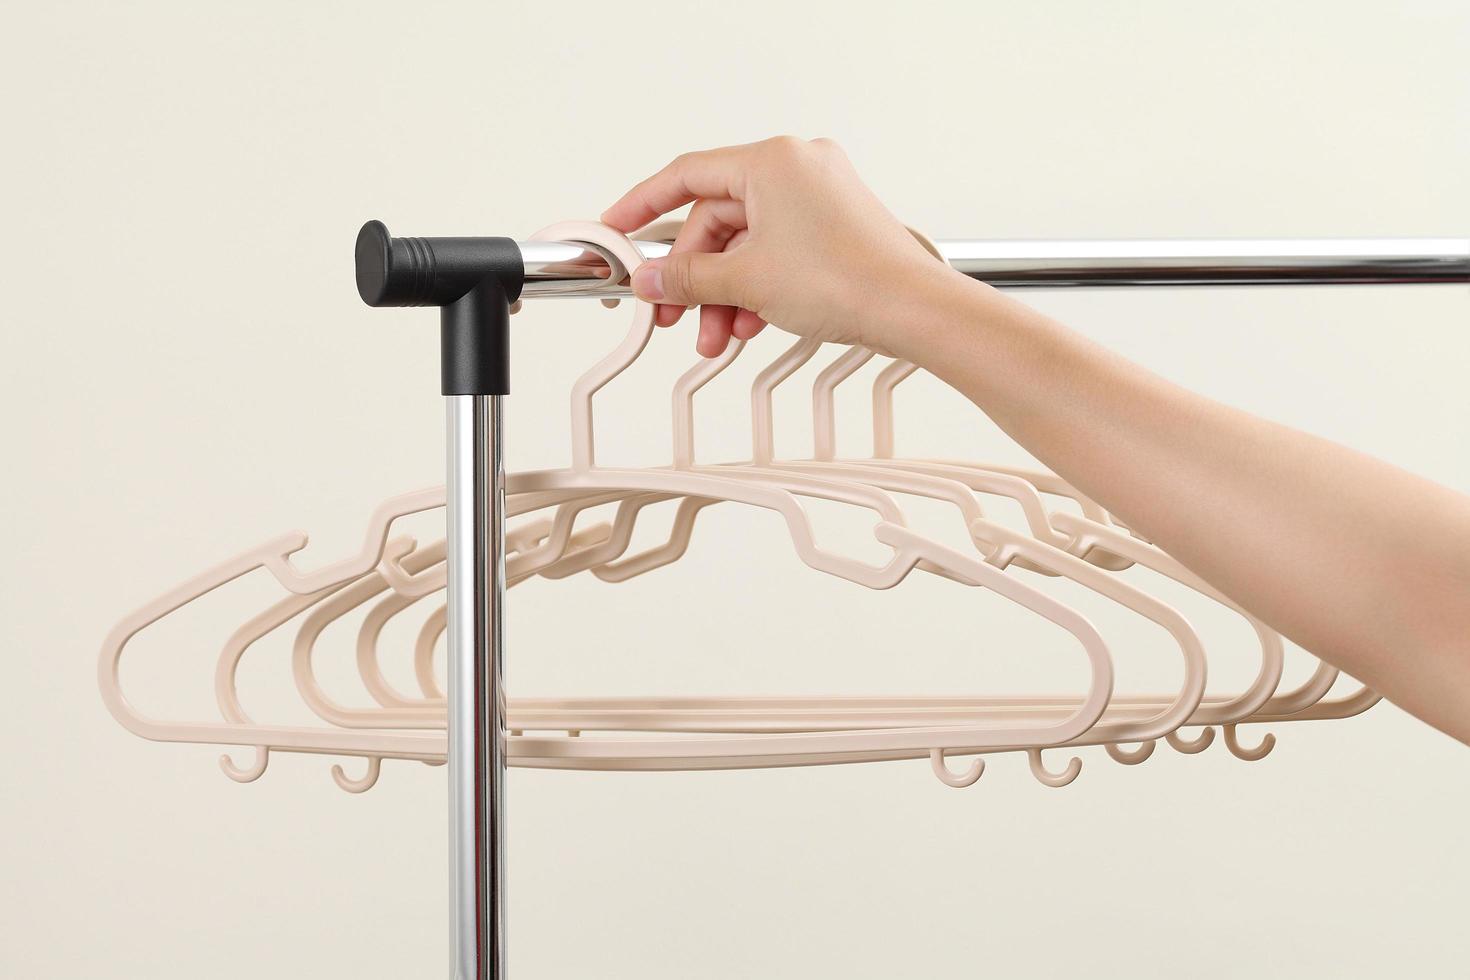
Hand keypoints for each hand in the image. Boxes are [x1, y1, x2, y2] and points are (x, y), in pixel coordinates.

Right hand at [602, 136, 965, 358]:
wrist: (913, 310)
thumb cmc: (849, 280)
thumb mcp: (746, 281)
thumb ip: (687, 278)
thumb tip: (651, 281)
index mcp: (772, 160)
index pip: (685, 176)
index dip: (642, 206)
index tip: (617, 230)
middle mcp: (797, 168)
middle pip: (717, 219)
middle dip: (694, 276)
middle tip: (671, 312)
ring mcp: (819, 197)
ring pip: (747, 243)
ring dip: (725, 292)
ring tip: (717, 334)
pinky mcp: (835, 227)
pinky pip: (776, 251)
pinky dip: (756, 287)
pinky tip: (751, 323)